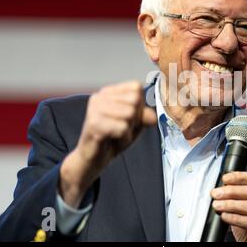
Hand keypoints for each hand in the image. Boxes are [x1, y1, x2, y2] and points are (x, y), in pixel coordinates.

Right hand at [59, 81, 156, 206]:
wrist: (93, 159)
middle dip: (134, 119)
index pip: (136, 88)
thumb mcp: (135, 125)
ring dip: (129, 130)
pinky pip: (123, 128)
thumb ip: (145, 117)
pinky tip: (112, 140)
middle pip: (135, 101)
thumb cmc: (114, 138)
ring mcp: (95, 109)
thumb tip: (153, 117)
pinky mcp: (94, 123)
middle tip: (121, 129)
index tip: (128, 118)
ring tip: (116, 135)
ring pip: (130, 114)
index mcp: (108, 92)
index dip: (139, 106)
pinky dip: (123, 138)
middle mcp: (99, 97)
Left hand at [211, 172, 246, 241]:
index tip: (225, 178)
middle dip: (230, 191)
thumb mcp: (242, 213)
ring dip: (231, 204)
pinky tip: (226, 216)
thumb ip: (234, 201)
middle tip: (216, 194)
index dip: (239, 177)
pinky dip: (236, 218)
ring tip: (218, 206)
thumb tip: (219, 192)